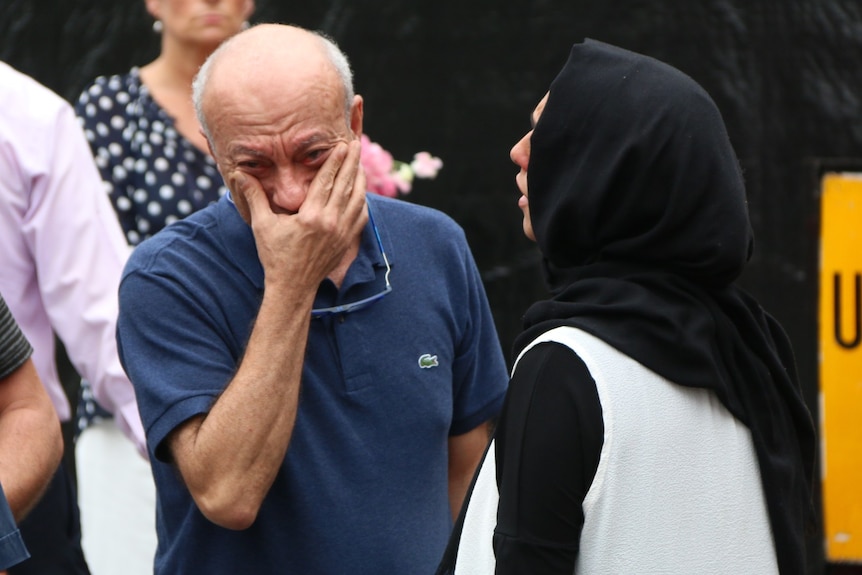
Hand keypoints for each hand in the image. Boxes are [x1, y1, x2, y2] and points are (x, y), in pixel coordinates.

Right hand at [228, 140, 367, 290]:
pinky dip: (362, 200)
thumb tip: (240, 174)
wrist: (293, 287)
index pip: (326, 181)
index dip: (335, 161)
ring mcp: (342, 233)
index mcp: (311, 217)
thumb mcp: (262, 225)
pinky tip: (360, 191)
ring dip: (359, 179)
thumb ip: (254, 197)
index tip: (341, 145)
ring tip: (359, 162)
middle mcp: (331, 223)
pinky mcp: (347, 241)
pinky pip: (361, 216)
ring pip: (357, 199)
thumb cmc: (275, 256)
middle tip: (355, 143)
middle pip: (346, 185)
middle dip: (352, 162)